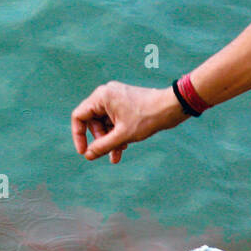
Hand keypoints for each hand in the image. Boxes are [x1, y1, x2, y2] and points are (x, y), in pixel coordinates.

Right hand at [71, 82, 187, 162]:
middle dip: (100, 140)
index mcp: (101, 97)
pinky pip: (114, 121)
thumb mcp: (122, 136)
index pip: (79, 117)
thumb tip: (88, 155)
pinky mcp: (125, 104)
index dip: (78, 136)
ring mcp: (116, 99)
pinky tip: (123, 149)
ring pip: (104, 124)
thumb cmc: (147, 118)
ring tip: (119, 154)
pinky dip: (117, 134)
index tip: (84, 152)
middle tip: (109, 152)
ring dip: (110, 140)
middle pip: (92, 122)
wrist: (171, 108)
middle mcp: (106, 95)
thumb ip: (102, 146)